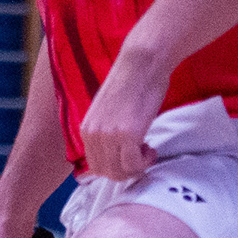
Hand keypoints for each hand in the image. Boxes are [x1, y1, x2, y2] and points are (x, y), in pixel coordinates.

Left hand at [78, 45, 169, 180]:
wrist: (141, 64)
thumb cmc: (131, 84)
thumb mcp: (108, 112)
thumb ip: (105, 132)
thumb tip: (113, 153)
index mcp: (86, 130)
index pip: (95, 166)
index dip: (116, 167)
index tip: (130, 155)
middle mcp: (93, 135)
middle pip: (106, 173)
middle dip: (126, 171)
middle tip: (141, 155)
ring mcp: (109, 136)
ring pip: (119, 172)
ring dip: (137, 168)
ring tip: (147, 150)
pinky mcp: (127, 134)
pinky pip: (133, 164)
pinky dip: (145, 162)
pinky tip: (151, 148)